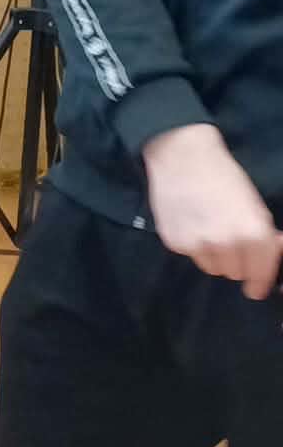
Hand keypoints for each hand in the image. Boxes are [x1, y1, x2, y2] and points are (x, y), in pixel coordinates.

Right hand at [142, 122, 282, 297]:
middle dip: (236, 261)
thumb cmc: (225, 177)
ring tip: (208, 229)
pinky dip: (192, 244)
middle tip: (230, 241)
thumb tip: (272, 252)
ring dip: (214, 255)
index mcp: (252, 234)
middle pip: (235, 273)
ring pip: (211, 267)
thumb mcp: (255, 205)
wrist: (182, 157)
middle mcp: (225, 244)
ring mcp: (196, 245)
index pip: (260, 273)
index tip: (256, 289)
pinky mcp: (174, 242)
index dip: (259, 283)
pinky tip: (190, 222)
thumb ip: (264, 235)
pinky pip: (190, 254)